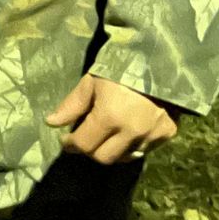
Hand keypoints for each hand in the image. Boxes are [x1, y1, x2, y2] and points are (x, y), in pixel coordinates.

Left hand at [46, 73, 180, 164]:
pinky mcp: (167, 133)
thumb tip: (50, 123)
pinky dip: (133, 146)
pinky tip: (127, 133)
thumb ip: (71, 105)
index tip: (66, 140)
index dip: (71, 145)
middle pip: (104, 158)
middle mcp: (132, 131)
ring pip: (125, 157)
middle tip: (86, 139)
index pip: (84, 145)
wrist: (161, 61)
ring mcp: (152, 135)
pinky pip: (145, 149)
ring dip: (112, 150)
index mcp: (109, 117)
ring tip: (107, 136)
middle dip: (90, 150)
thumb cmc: (121, 69)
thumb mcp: (91, 82)